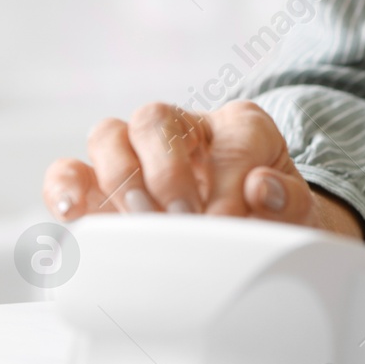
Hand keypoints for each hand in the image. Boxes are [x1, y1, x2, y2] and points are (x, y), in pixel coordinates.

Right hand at [41, 100, 363, 237]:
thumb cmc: (275, 222)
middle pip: (155, 119)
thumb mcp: (299, 213)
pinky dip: (65, 190)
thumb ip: (289, 201)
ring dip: (119, 179)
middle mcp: (186, 130)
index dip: (229, 181)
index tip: (228, 223)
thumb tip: (261, 188)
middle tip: (182, 218)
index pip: (232, 139)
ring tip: (142, 223)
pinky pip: (70, 173)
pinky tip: (74, 214)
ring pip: (109, 136)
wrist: (256, 244)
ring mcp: (140, 155)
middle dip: (166, 171)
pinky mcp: (104, 188)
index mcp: (242, 127)